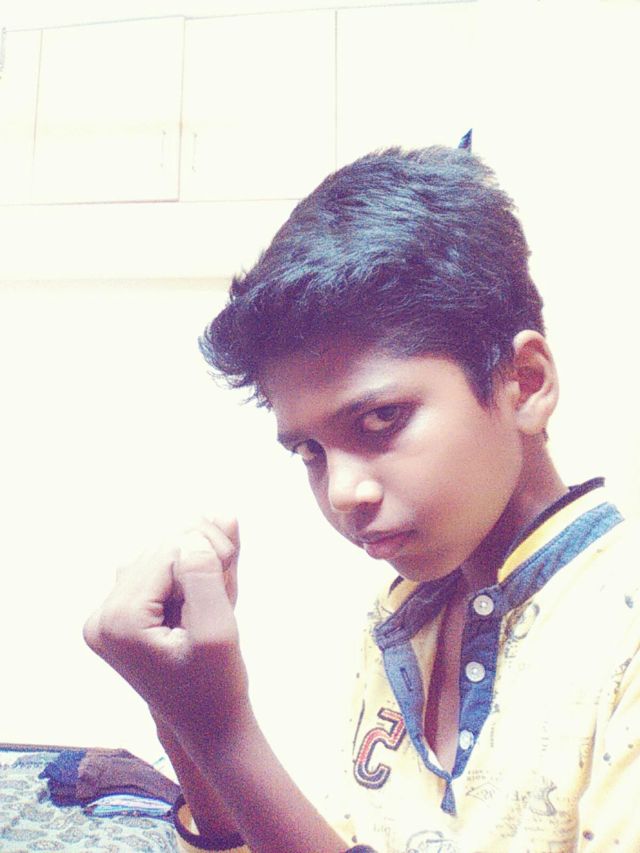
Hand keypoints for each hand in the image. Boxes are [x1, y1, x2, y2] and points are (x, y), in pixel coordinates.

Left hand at [84, 517, 249, 748]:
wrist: (208, 724)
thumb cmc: (217, 684)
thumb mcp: (218, 629)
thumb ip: (205, 574)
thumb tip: (197, 530)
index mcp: (119, 621)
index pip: (168, 554)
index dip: (205, 553)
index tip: (230, 569)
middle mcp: (101, 618)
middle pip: (157, 553)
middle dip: (196, 556)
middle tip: (226, 575)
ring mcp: (104, 620)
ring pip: (154, 559)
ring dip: (190, 564)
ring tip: (214, 589)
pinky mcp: (116, 621)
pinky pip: (150, 575)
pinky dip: (179, 576)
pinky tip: (201, 593)